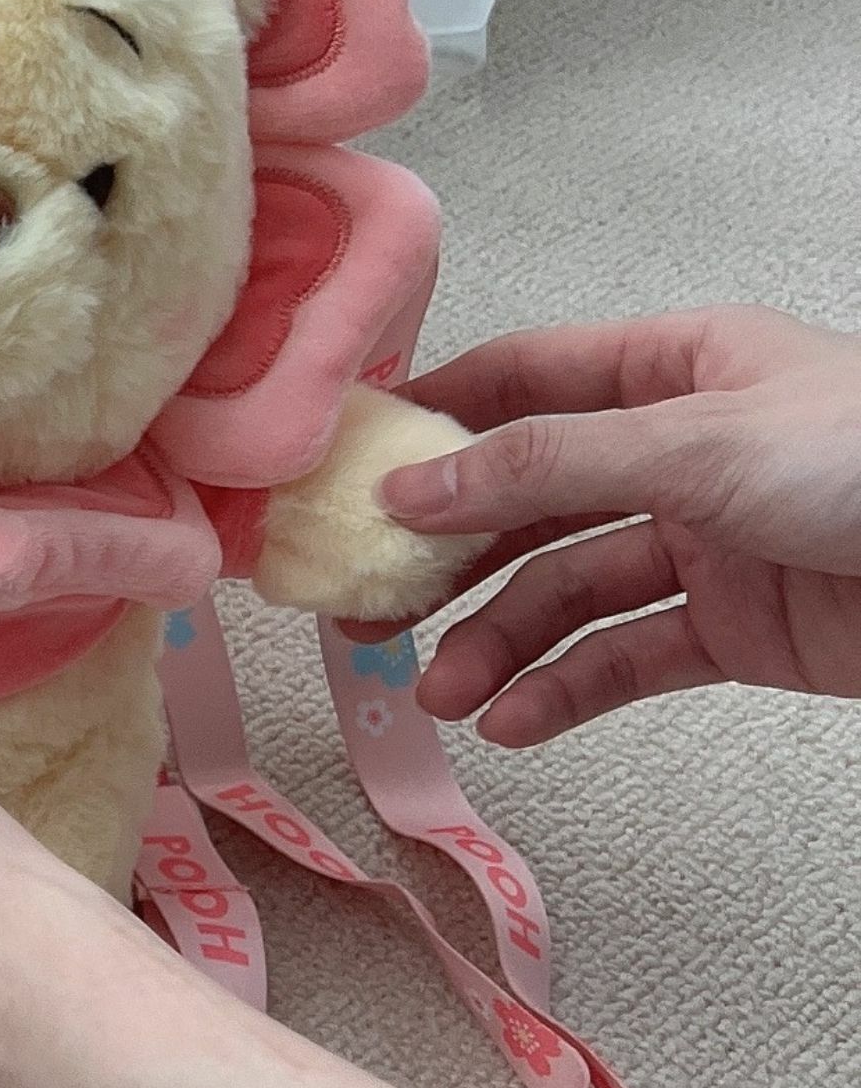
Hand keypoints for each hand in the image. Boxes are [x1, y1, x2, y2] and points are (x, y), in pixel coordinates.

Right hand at [379, 307, 860, 744]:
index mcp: (678, 369)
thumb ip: (551, 464)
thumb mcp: (702, 441)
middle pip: (531, 501)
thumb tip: (414, 486)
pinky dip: (567, 689)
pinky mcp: (736, 627)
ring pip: (570, 590)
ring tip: (444, 694)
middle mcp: (680, 452)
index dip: (436, 417)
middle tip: (370, 606)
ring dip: (500, 642)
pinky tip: (513, 718)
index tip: (351, 465)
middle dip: (449, 558)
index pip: (525, 380)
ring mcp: (707, 544)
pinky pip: (628, 656)